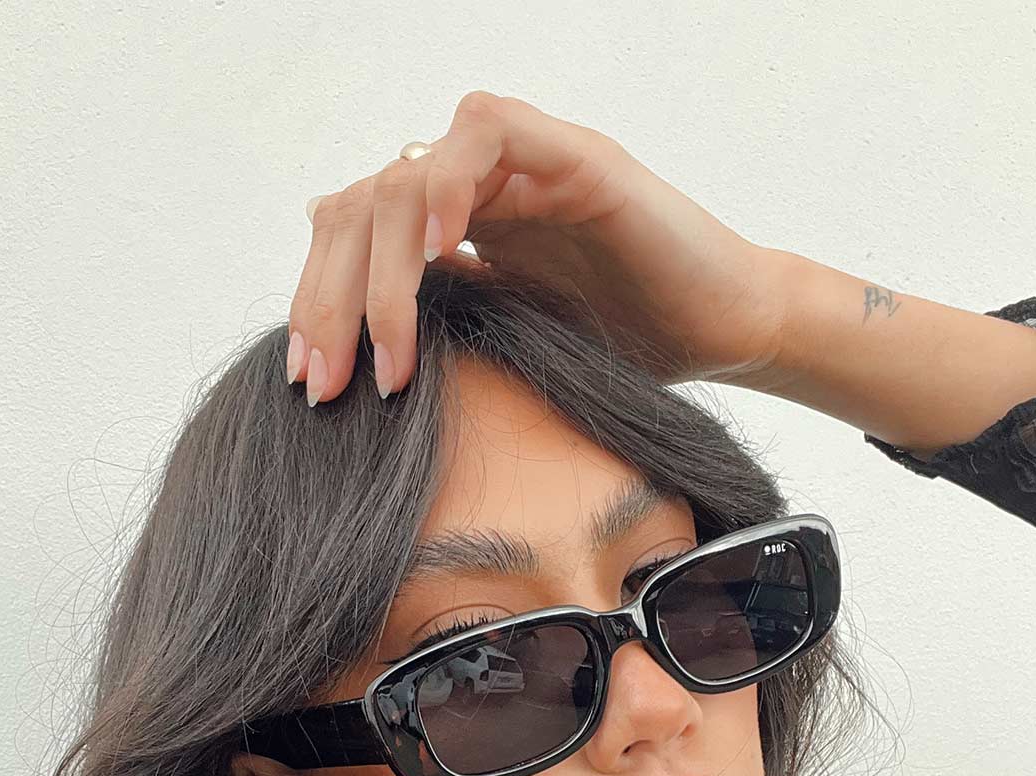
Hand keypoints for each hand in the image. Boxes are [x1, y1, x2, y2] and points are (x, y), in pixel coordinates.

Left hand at [287, 90, 793, 404]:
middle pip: (360, 208)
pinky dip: (449, 183)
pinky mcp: (574, 155)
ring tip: (390, 352)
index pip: (351, 239)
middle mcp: (478, 188)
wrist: (725, 335)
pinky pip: (487, 129)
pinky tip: (440, 258)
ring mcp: (523, 166)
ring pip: (405, 174)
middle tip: (329, 384)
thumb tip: (352, 378)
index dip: (316, 304)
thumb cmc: (628, 355)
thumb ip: (438, 347)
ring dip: (380, 270)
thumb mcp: (506, 360)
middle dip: (330, 299)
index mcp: (456, 232)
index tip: (310, 386)